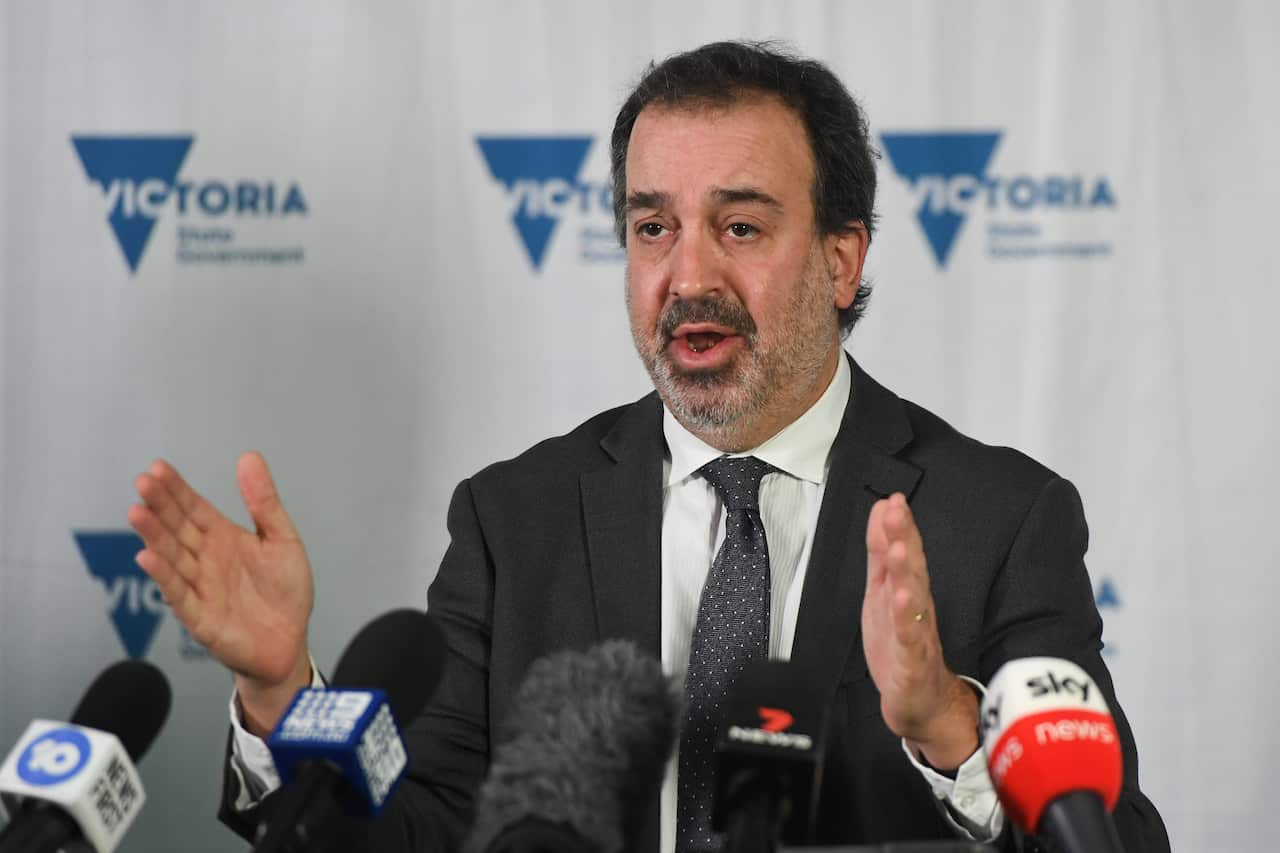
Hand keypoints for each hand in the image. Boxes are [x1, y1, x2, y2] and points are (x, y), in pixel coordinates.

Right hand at [128, 452, 313, 734]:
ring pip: (173, 557)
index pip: (193, 508)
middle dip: (160, 506)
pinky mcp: (201, 617)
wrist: (290, 639)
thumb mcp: (282, 538)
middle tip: (143, 482)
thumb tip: (249, 457)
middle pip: (178, 528)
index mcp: (223, 538)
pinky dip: (164, 576)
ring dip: (154, 536)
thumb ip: (264, 501)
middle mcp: (205, 559)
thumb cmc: (285, 590)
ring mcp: (200, 587)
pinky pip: (180, 594)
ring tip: (138, 513)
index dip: (176, 490)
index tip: (158, 468)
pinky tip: (147, 557)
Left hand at [861, 493, 976, 769]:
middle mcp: (915, 609)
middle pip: (911, 569)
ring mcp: (916, 635)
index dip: (898, 526)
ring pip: (913, 599)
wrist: (921, 704)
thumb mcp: (883, 594)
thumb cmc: (903, 647)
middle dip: (904, 538)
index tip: (893, 498)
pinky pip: (910, 638)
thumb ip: (882, 554)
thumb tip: (882, 512)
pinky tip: (903, 600)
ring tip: (898, 547)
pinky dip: (906, 619)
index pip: (904, 553)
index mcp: (906, 592)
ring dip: (906, 573)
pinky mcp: (913, 663)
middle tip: (897, 510)